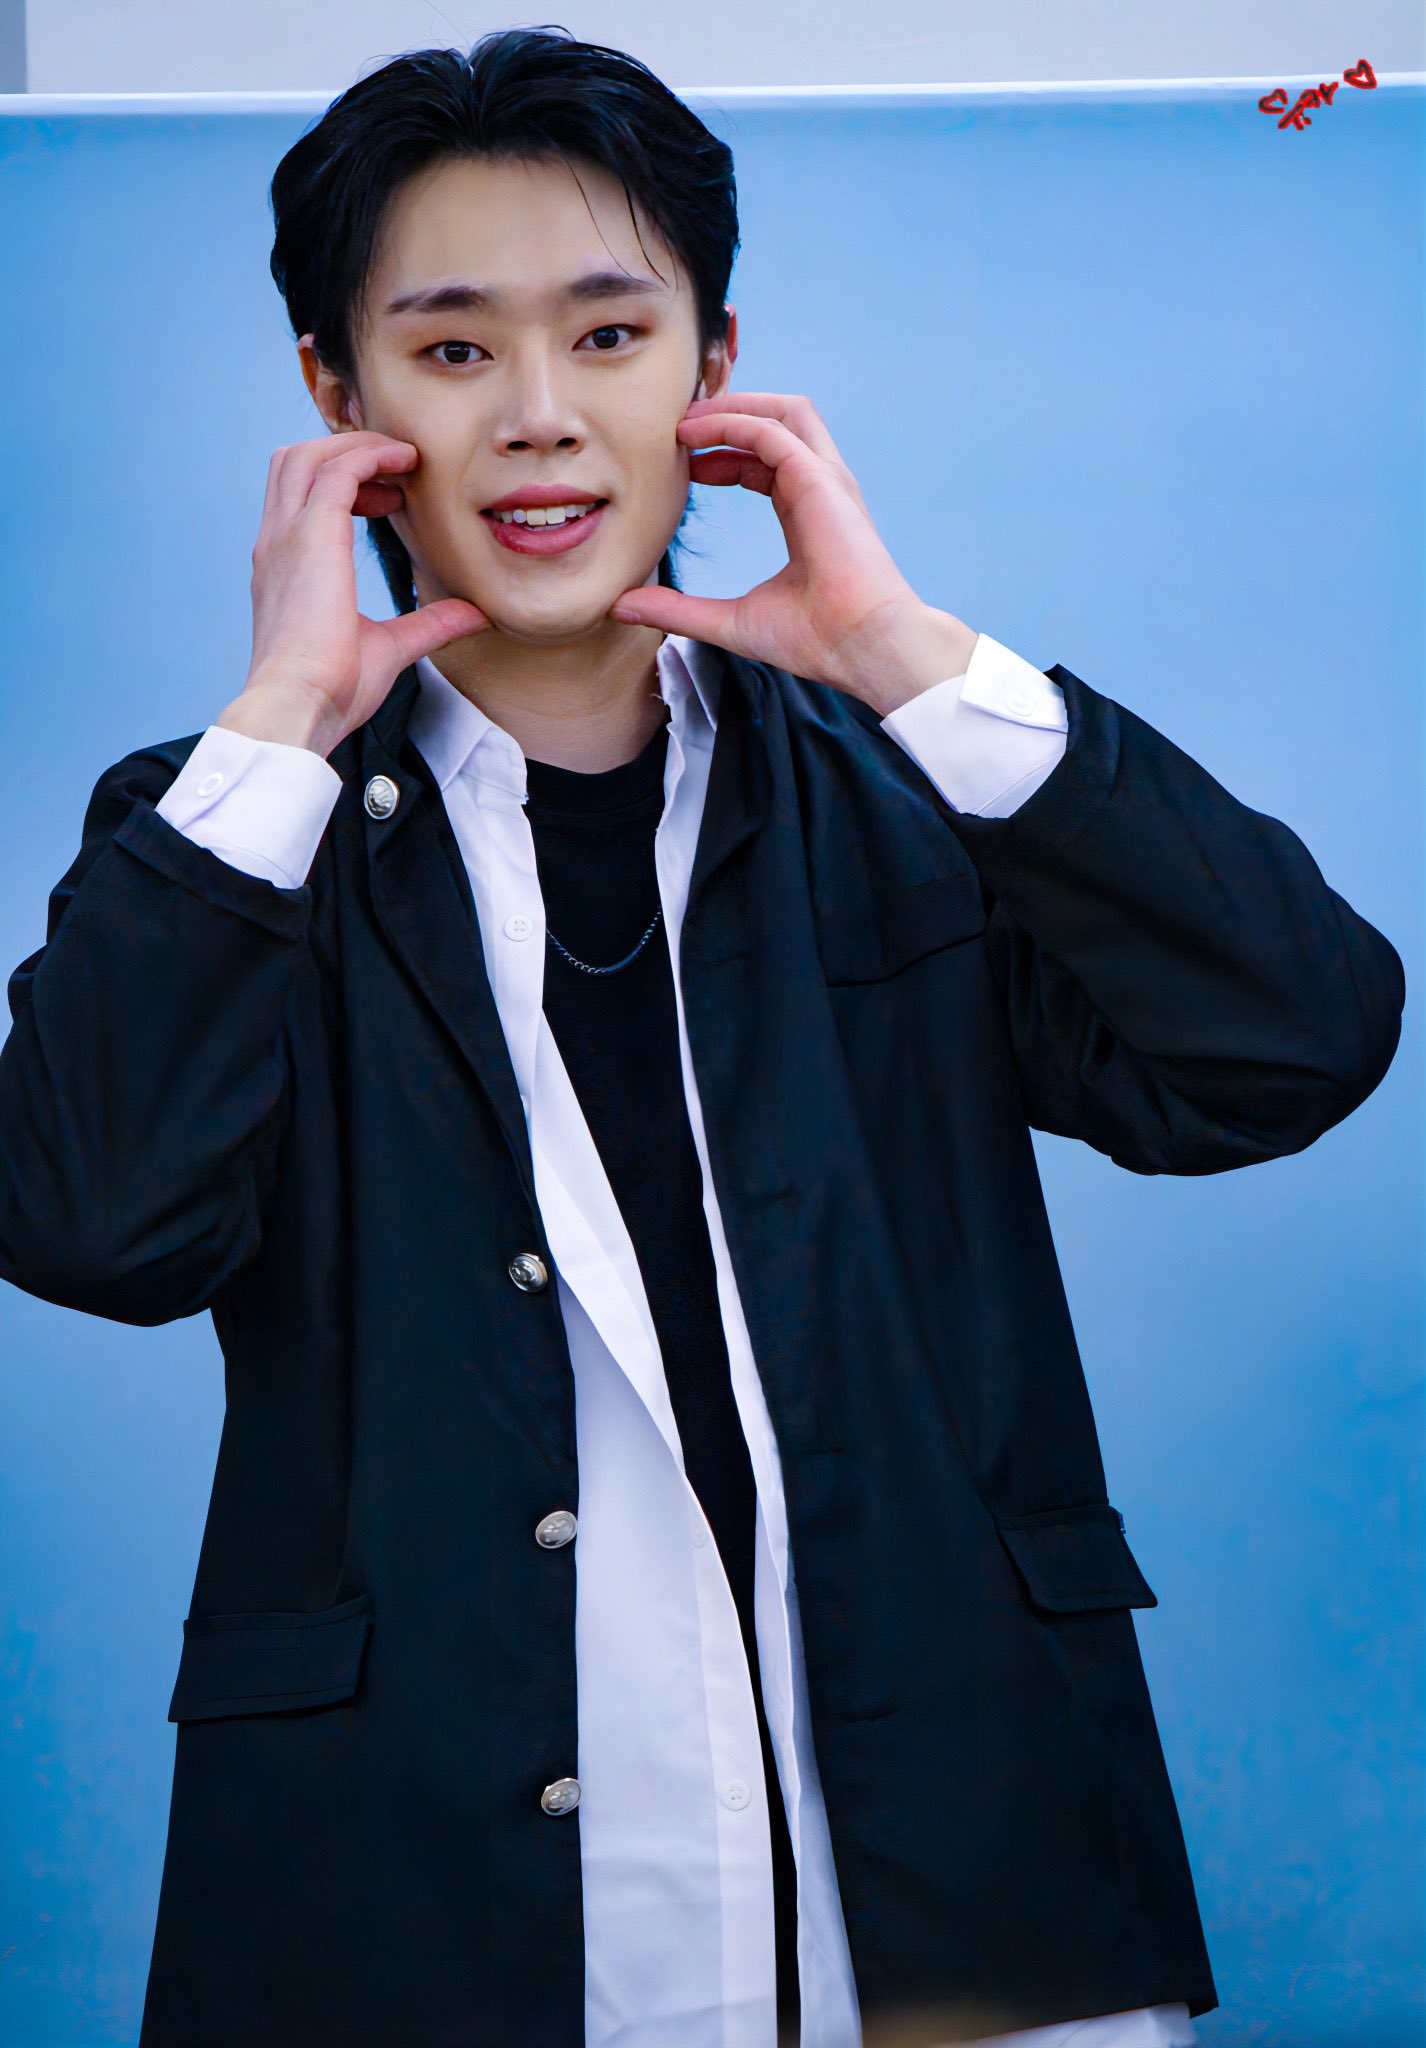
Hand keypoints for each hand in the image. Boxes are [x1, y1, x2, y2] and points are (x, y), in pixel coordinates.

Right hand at [224, 432, 488, 755]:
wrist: (302, 704)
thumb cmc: (333, 688)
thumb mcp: (390, 647)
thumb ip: (430, 623)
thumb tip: (474, 614)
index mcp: (286, 567)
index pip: (300, 497)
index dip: (346, 485)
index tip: (392, 501)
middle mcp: (278, 543)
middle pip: (295, 462)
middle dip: (345, 452)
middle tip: (398, 470)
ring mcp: (288, 536)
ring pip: (308, 455)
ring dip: (356, 446)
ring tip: (404, 458)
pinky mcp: (311, 536)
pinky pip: (338, 470)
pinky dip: (371, 456)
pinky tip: (406, 463)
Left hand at [608, 392, 976, 712]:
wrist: (862, 649)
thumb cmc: (815, 641)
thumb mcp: (729, 622)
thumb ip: (678, 610)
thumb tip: (622, 606)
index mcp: (808, 513)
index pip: (766, 460)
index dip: (722, 455)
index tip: (684, 465)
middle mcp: (821, 488)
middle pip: (779, 421)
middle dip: (729, 414)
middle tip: (678, 426)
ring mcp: (826, 480)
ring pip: (783, 411)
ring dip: (733, 406)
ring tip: (685, 419)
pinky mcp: (821, 480)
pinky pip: (771, 431)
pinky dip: (732, 423)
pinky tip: (694, 434)